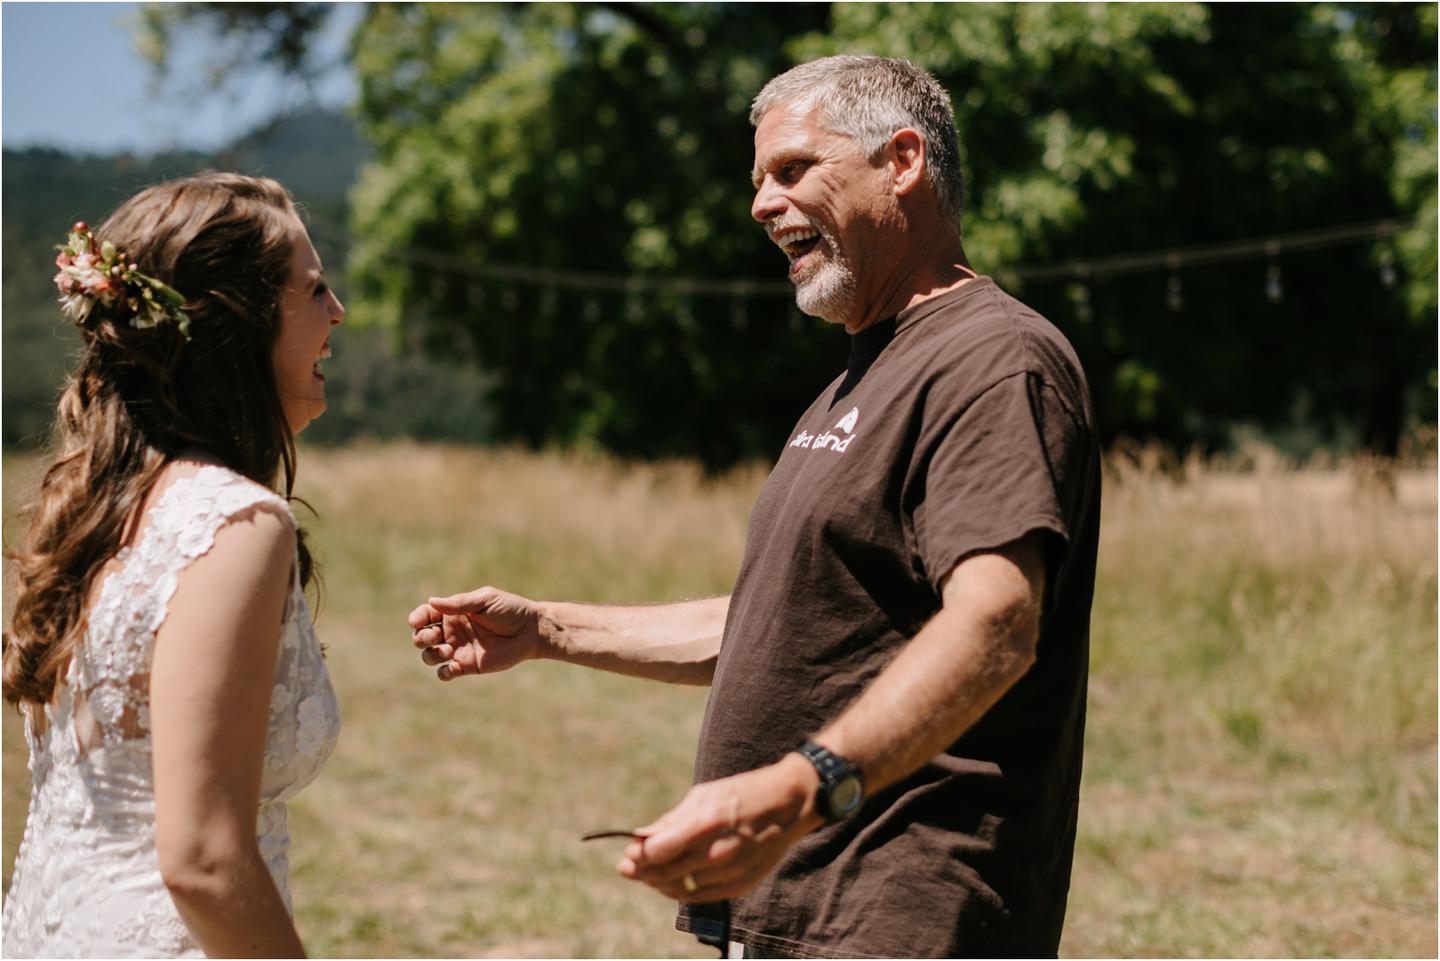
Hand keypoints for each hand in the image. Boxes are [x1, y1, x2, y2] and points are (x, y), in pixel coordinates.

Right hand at [408, 587, 543, 679]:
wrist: (530, 631)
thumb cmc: (509, 610)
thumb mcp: (485, 600)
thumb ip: (459, 603)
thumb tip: (431, 601)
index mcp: (453, 612)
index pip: (425, 615)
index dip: (416, 618)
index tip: (418, 621)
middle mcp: (452, 631)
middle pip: (421, 637)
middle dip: (420, 637)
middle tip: (435, 636)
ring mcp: (459, 649)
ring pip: (429, 656)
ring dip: (431, 655)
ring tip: (449, 651)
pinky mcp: (468, 666)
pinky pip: (445, 673)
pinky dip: (444, 672)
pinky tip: (454, 666)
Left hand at [617, 753, 823, 902]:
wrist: (791, 804)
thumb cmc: (743, 793)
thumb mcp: (705, 795)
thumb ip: (672, 821)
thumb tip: (641, 838)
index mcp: (707, 823)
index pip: (658, 852)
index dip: (638, 856)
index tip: (627, 854)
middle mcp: (719, 852)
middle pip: (666, 874)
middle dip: (642, 872)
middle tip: (627, 867)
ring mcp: (731, 872)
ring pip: (682, 888)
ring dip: (661, 882)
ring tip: (650, 873)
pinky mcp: (741, 885)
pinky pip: (702, 895)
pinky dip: (684, 889)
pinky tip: (675, 879)